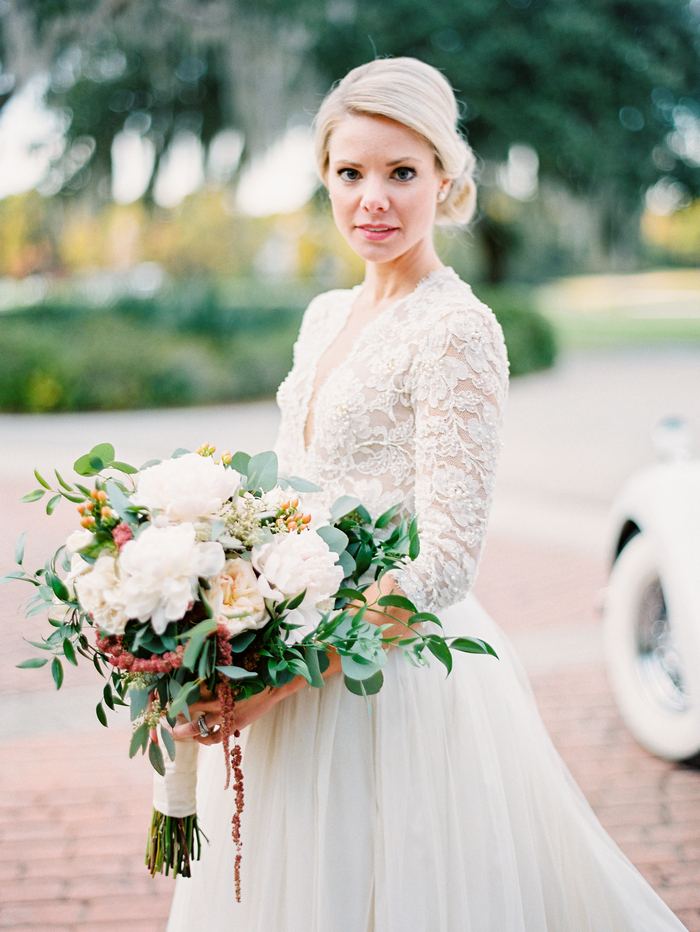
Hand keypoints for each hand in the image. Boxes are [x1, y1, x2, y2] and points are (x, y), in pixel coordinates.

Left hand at [169, 678, 305, 743]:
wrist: (272, 687)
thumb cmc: (252, 672)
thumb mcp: (232, 667)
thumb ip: (214, 670)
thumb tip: (198, 664)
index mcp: (213, 682)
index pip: (186, 688)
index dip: (172, 693)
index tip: (160, 696)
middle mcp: (215, 699)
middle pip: (186, 708)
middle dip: (172, 713)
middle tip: (163, 716)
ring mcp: (223, 714)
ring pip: (196, 727)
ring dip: (183, 731)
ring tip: (174, 732)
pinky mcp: (232, 725)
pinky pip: (214, 737)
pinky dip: (205, 740)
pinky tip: (200, 738)